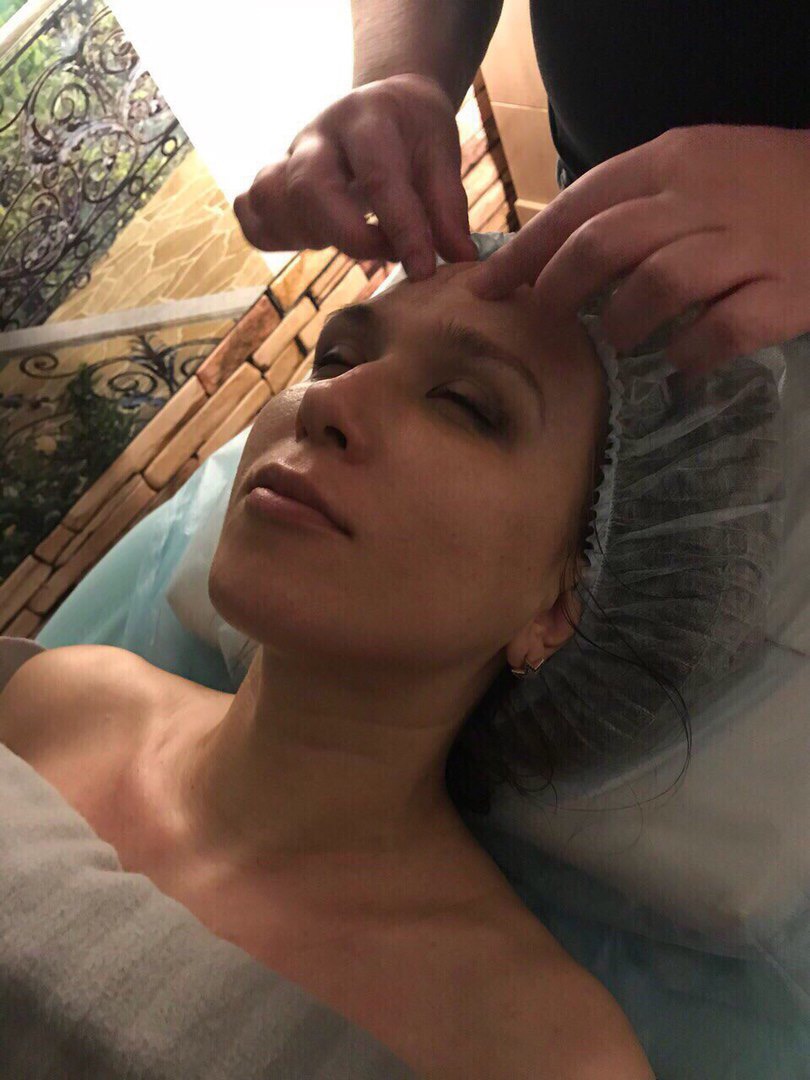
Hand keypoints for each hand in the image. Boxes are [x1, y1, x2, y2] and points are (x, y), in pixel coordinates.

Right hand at [233, 72, 476, 279]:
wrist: (382, 103)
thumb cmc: (414, 132)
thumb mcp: (441, 152)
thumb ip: (447, 206)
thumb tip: (459, 258)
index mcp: (368, 118)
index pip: (379, 177)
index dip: (402, 230)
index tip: (424, 269)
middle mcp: (318, 134)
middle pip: (308, 186)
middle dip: (347, 235)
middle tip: (384, 256)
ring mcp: (288, 156)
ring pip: (272, 198)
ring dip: (309, 235)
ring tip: (350, 241)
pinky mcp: (273, 179)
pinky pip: (250, 210)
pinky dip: (273, 234)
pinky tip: (312, 240)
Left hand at [467, 125, 809, 374]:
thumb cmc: (756, 187)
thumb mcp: (691, 169)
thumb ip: (628, 205)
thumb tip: (550, 257)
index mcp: (672, 162)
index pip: (579, 205)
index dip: (525, 252)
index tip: (485, 288)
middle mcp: (703, 199)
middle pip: (605, 244)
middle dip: (558, 289)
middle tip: (545, 320)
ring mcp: (745, 246)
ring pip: (659, 285)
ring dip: (622, 322)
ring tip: (619, 338)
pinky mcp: (784, 292)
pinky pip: (723, 330)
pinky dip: (691, 353)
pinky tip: (680, 362)